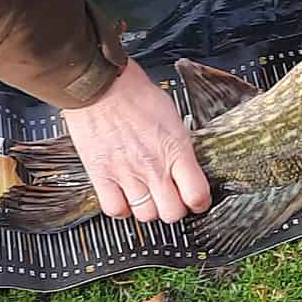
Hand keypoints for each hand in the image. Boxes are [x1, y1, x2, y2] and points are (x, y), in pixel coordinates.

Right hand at [61, 61, 213, 222]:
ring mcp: (126, 174)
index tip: (197, 201)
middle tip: (171, 199)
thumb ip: (181, 148)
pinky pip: (115, 209)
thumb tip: (188, 168)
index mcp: (175, 150)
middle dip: (175, 209)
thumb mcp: (173, 117)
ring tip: (147, 196)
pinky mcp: (101, 176)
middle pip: (172, 213)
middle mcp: (153, 167)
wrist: (101, 86)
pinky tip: (125, 197)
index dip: (200, 203)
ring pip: (146, 216)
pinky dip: (122, 208)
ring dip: (149, 209)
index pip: (197, 196)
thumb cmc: (135, 94)